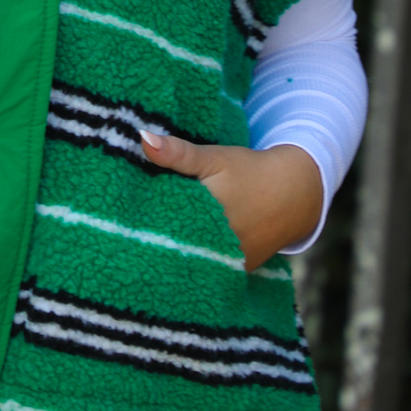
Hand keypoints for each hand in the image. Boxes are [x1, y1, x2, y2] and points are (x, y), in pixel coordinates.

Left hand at [138, 131, 322, 272]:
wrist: (293, 194)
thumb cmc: (249, 172)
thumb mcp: (214, 158)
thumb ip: (178, 153)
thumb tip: (142, 139)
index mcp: (204, 220)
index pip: (158, 226)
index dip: (136, 222)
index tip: (116, 218)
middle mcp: (216, 248)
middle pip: (170, 248)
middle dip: (147, 241)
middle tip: (121, 238)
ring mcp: (227, 265)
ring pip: (187, 262)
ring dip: (166, 255)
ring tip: (136, 250)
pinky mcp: (235, 272)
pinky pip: (205, 270)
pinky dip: (189, 263)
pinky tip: (167, 260)